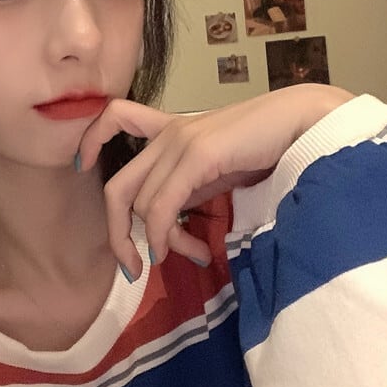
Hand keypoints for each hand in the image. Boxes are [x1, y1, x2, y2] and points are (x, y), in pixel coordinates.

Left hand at [78, 83, 353, 278]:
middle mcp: (167, 134)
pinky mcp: (197, 153)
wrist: (303, 122)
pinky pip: (162, 205)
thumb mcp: (215, 174)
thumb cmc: (266, 148)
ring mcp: (179, 141)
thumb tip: (170, 235)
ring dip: (163, 242)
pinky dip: (164, 235)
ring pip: (142, 205)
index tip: (84, 167)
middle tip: (132, 267)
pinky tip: (184, 249)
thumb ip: (188, 194)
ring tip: (196, 254)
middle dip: (118, 234)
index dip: (90, 141)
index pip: (114, 120)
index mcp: (169, 130)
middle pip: (117, 187)